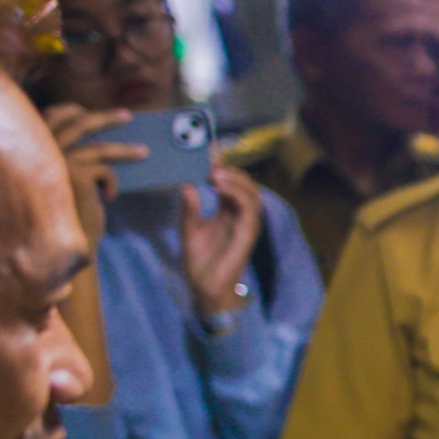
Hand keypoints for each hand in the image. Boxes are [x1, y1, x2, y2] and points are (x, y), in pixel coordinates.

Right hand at [41, 103, 143, 248]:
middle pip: (78, 123)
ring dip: (125, 149)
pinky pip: (105, 169)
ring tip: (144, 152)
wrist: (60, 245)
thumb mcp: (62, 178)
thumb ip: (68, 156)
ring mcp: (57, 161)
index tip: (90, 112)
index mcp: (32, 147)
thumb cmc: (63, 213)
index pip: (51, 116)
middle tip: (128, 117)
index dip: (72, 111)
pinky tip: (111, 195)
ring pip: (99, 147)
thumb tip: (98, 139)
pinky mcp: (76, 176)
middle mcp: (40, 150)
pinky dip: (112, 181)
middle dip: (106, 118)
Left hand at [183, 161, 265, 318]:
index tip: (208, 151)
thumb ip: (190, 208)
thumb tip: (186, 184)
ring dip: (235, 179)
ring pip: (252, 193)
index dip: (222, 166)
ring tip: (214, 172)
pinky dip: (237, 194)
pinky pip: (249, 209)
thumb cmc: (199, 261)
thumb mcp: (188, 229)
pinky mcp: (248, 234)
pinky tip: (220, 186)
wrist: (205, 287)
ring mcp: (246, 224)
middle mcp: (240, 215)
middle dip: (230, 169)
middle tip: (210, 159)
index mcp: (228, 211)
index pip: (230, 183)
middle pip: (245, 184)